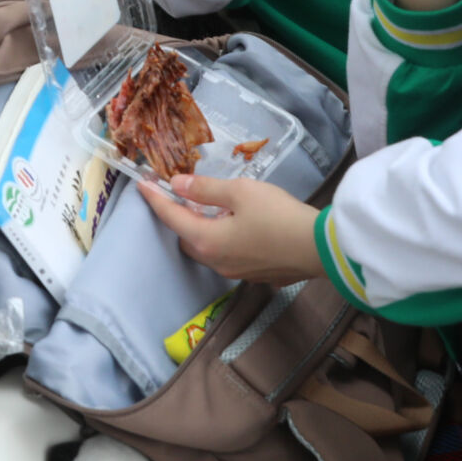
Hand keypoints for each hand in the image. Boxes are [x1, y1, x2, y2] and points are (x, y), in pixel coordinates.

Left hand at [140, 173, 324, 284]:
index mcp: (207, 240)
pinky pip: (229, 256)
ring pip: (207, 250)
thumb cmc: (278, 215)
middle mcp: (217, 261)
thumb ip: (205, 189)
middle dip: (179, 218)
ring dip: (202, 230)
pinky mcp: (256, 275)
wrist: (319, 248)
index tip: (142, 184)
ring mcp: (237, 272)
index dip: (155, 199)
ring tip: (209, 209)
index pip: (172, 217)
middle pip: (187, 238)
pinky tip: (237, 226)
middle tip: (180, 195)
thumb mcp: (239, 192)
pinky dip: (223, 240)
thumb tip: (177, 185)